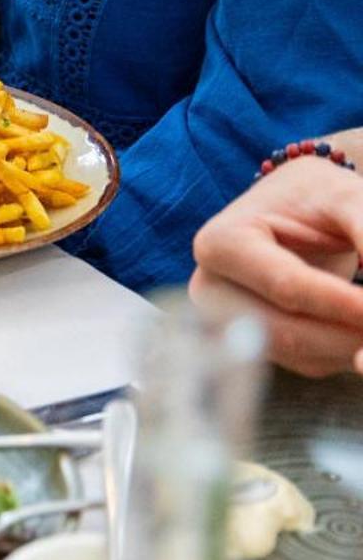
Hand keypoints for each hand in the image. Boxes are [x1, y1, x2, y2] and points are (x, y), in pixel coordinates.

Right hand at [191, 148, 362, 375]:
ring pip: (300, 354)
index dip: (344, 304)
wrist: (292, 207)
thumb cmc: (313, 196)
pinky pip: (307, 363)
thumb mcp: (343, 198)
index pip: (287, 286)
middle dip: (352, 335)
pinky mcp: (251, 341)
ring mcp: (226, 321)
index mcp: (221, 243)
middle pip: (290, 331)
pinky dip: (346, 353)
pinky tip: (358, 326)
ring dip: (353, 349)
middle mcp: (211, 289)